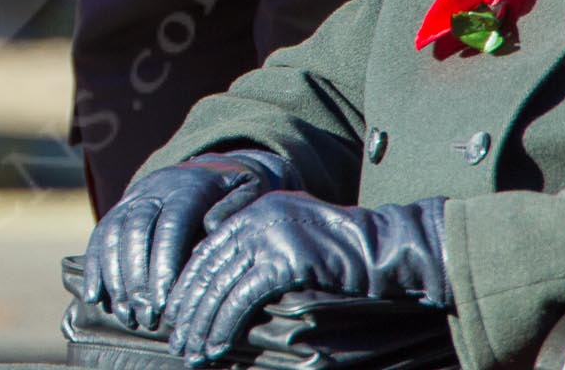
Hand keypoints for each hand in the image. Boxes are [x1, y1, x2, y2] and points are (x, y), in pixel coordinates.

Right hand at [81, 150, 297, 329]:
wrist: (211, 168)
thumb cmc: (236, 192)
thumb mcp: (249, 190)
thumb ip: (235, 207)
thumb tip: (211, 227)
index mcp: (187, 188)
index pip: (170, 224)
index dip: (163, 263)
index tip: (164, 301)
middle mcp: (154, 189)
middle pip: (136, 231)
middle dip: (137, 277)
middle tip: (147, 315)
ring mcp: (132, 198)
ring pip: (113, 234)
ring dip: (115, 277)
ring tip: (128, 314)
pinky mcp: (120, 210)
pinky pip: (100, 236)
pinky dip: (95, 266)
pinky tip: (97, 296)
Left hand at [164, 194, 450, 364]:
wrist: (390, 247)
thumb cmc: (347, 252)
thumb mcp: (296, 237)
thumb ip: (262, 247)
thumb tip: (229, 282)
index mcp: (252, 212)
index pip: (206, 251)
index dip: (187, 286)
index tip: (174, 315)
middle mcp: (254, 218)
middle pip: (207, 269)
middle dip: (188, 309)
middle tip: (175, 341)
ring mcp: (269, 235)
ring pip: (220, 285)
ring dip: (202, 323)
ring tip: (192, 352)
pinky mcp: (285, 258)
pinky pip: (244, 296)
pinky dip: (226, 323)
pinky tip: (217, 346)